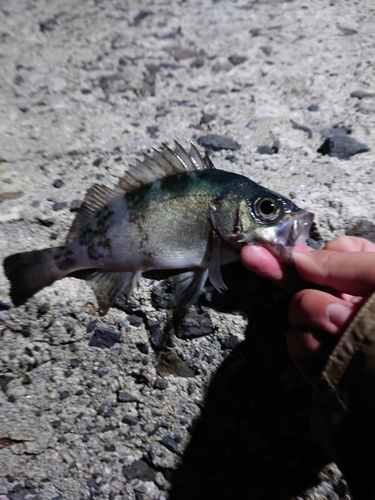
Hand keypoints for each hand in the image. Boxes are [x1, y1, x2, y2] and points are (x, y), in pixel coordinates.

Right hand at [241, 236, 374, 386]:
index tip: (264, 246)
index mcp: (370, 278)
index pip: (330, 254)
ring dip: (314, 312)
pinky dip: (309, 343)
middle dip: (291, 273)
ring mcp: (334, 333)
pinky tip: (328, 347)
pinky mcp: (321, 362)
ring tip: (342, 325)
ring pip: (296, 309)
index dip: (302, 249)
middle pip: (302, 279)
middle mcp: (350, 302)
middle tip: (253, 258)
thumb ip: (345, 263)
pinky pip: (295, 341)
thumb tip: (299, 258)